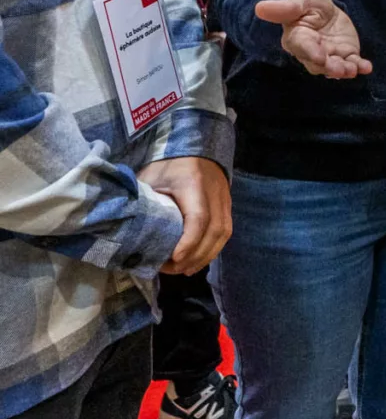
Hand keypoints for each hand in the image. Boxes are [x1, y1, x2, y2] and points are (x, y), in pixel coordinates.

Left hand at [141, 156, 231, 275]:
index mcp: (194, 184)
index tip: (174, 258)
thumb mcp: (150, 178)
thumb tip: (124, 228)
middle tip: (173, 269)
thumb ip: (143, 201)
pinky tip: (197, 260)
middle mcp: (215, 194)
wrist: (196, 148)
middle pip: (214, 231)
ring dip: (205, 256)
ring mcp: (225, 200)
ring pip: (223, 234)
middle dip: (195, 255)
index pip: (198, 217)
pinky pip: (225, 232)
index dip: (189, 241)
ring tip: (185, 270)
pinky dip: (212, 249)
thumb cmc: (168, 164)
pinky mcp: (227, 207)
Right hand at [255, 0, 370, 77]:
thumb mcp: (301, 0)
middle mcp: (312, 51)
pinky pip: (352, 63)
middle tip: (340, 69)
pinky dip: (360, 66)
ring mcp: (330, 55)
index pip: (301, 47)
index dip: (310, 52)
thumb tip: (259, 8)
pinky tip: (366, 67)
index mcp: (297, 37)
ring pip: (334, 67)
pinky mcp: (345, 55)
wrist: (326, 10)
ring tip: (353, 69)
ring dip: (344, 70)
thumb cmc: (309, 5)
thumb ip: (285, 7)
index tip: (320, 56)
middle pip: (318, 63)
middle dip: (329, 67)